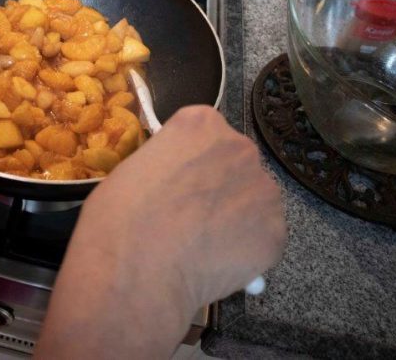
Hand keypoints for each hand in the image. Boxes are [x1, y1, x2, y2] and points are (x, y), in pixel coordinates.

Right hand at [36, 105, 285, 357]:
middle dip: (219, 184)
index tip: (177, 181)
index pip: (204, 132)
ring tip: (205, 245)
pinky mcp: (276, 232)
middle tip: (192, 216)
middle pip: (234, 162)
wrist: (136, 272)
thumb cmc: (119, 216)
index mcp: (201, 123)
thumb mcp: (133, 170)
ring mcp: (264, 190)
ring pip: (254, 200)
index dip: (190, 160)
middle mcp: (240, 147)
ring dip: (237, 216)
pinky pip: (263, 237)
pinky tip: (218, 263)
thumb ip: (166, 165)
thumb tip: (175, 183)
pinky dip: (246, 250)